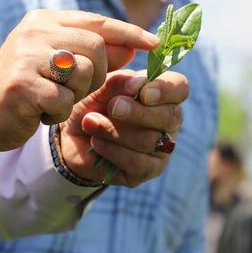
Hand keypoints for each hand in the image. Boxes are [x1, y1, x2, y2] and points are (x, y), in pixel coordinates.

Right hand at [0, 10, 158, 156]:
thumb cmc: (23, 90)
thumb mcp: (57, 66)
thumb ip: (91, 55)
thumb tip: (131, 48)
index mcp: (43, 20)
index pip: (97, 21)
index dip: (130, 32)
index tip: (155, 44)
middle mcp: (33, 31)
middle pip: (96, 47)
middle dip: (96, 76)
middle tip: (73, 90)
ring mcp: (25, 56)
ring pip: (83, 72)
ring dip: (75, 95)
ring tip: (51, 99)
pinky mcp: (20, 84)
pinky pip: (64, 100)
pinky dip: (58, 113)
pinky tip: (39, 112)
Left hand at [59, 69, 188, 186]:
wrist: (71, 136)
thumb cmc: (93, 105)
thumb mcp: (101, 87)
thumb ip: (120, 81)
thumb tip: (139, 83)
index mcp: (163, 94)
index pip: (180, 88)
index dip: (166, 89)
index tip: (143, 93)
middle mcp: (168, 121)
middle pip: (170, 116)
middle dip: (139, 112)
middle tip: (113, 107)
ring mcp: (161, 148)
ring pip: (150, 140)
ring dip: (115, 130)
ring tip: (90, 122)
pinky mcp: (148, 170)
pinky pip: (137, 162)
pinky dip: (113, 150)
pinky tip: (96, 142)